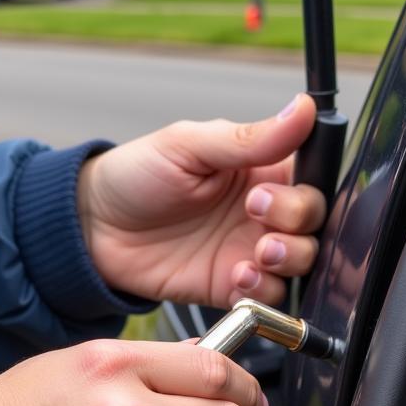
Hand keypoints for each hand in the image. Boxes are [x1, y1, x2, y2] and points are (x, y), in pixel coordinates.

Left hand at [77, 94, 325, 307]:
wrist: (93, 229)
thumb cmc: (135, 175)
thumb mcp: (188, 145)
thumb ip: (249, 137)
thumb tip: (302, 108)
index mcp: (258, 167)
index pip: (310, 176)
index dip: (303, 186)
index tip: (267, 187)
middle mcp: (261, 210)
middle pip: (313, 219)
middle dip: (296, 221)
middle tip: (254, 214)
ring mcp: (248, 249)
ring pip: (302, 260)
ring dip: (288, 258)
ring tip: (255, 254)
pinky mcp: (232, 286)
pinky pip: (270, 297)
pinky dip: (263, 291)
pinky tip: (236, 278)